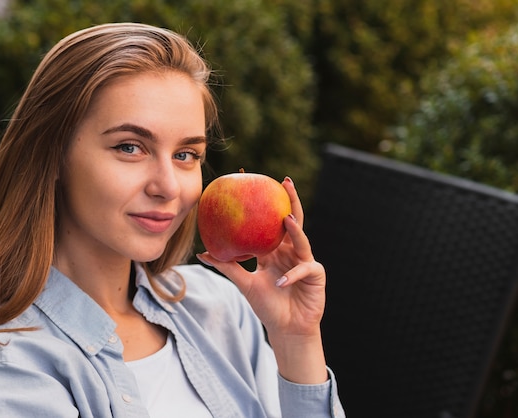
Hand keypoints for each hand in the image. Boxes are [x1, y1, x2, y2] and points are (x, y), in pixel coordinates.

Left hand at [197, 177, 327, 382]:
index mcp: (274, 250)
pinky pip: (303, 270)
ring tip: (286, 219)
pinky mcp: (316, 275)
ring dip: (295, 230)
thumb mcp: (244, 283)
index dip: (266, 201)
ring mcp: (305, 261)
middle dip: (291, 200)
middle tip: (285, 182)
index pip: (271, 221)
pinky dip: (290, 276)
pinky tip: (280, 282)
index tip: (256, 181)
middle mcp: (291, 251)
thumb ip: (227, 267)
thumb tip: (202, 252)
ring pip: (302, 240)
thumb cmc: (267, 306)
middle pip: (293, 220)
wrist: (287, 329)